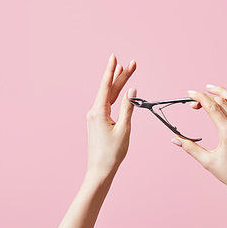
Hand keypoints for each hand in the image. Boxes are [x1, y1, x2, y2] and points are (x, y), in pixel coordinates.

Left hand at [86, 54, 136, 180]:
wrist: (100, 170)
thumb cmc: (112, 152)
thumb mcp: (124, 128)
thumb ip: (128, 108)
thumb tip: (132, 91)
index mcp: (99, 111)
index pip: (106, 85)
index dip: (112, 70)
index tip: (115, 57)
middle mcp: (94, 112)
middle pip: (109, 89)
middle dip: (120, 76)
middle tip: (132, 63)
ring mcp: (95, 117)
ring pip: (108, 96)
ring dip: (117, 84)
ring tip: (124, 70)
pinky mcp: (97, 123)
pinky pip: (106, 104)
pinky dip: (114, 95)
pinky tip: (118, 91)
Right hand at [172, 83, 226, 198]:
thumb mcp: (207, 162)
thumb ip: (190, 148)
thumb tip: (175, 140)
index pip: (212, 107)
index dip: (200, 98)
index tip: (190, 94)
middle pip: (221, 103)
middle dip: (206, 98)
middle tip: (194, 102)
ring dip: (223, 92)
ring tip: (211, 88)